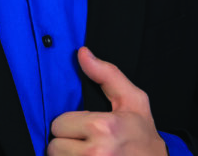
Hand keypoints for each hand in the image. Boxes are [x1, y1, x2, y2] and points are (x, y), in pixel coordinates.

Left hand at [47, 47, 166, 155]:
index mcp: (103, 128)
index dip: (69, 125)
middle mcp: (96, 154)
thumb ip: (106, 74)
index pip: (58, 125)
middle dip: (66, 144)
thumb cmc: (143, 133)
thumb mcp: (132, 99)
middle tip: (84, 143)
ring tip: (85, 155)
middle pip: (54, 147)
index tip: (84, 128)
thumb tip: (82, 53)